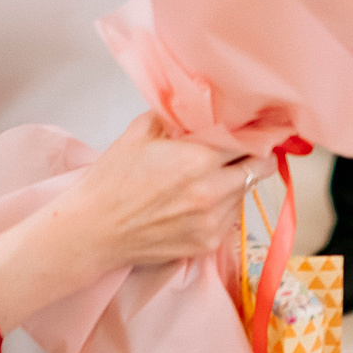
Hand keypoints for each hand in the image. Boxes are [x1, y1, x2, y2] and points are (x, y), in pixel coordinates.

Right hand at [66, 113, 248, 269]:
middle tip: (242, 151)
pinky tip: (199, 200)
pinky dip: (223, 207)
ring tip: (211, 176)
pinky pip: (229, 219)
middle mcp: (212, 192)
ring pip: (245, 195)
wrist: (94, 229)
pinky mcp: (206, 244)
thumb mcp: (140, 131)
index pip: (251, 143)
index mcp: (198, 159)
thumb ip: (175, 116)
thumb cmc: (113, 179)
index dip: (255, 134)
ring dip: (236, 182)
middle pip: (258, 170)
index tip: (254, 130)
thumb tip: (197, 108)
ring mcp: (212, 222)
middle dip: (255, 157)